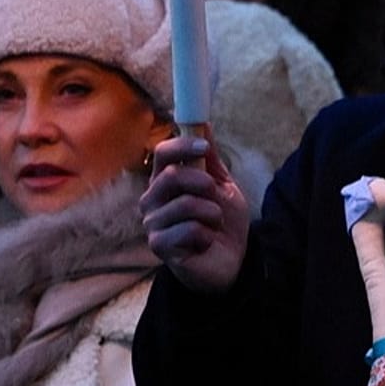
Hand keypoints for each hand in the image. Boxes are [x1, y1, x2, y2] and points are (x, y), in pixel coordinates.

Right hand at [140, 132, 249, 293]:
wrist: (232, 261)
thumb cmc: (222, 222)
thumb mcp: (222, 185)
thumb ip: (210, 159)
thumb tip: (203, 124)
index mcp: (164, 181)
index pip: (162, 154)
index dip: (182, 145)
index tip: (204, 147)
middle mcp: (152, 200)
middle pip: (170, 176)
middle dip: (203, 183)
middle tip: (215, 195)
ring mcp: (153, 223)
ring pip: (185, 205)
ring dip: (211, 213)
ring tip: (213, 225)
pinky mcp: (159, 246)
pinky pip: (189, 229)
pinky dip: (207, 235)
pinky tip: (205, 243)